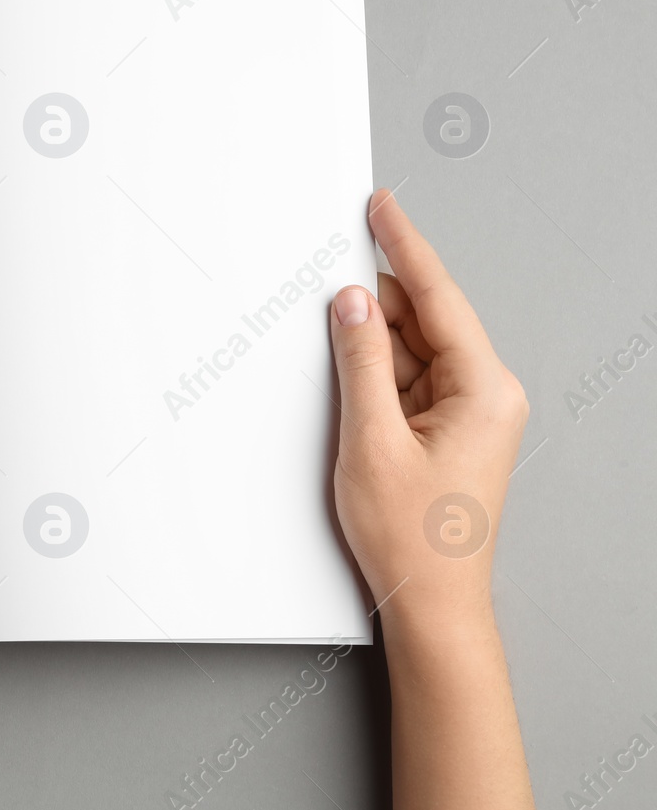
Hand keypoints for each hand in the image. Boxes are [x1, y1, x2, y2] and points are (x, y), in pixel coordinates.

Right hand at [328, 188, 528, 633]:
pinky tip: (351, 382)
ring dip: (372, 348)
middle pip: (423, 321)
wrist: (432, 603)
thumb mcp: (371, 440)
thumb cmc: (413, 537)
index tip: (383, 206)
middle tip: (325, 292)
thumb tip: (351, 305)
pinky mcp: (449, 429)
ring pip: (412, 350)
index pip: (438, 297)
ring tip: (335, 364)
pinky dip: (377, 374)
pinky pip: (409, 380)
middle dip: (374, 309)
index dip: (404, 246)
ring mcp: (469, 412)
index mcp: (484, 389)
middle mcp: (486, 394)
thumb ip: (361, 362)